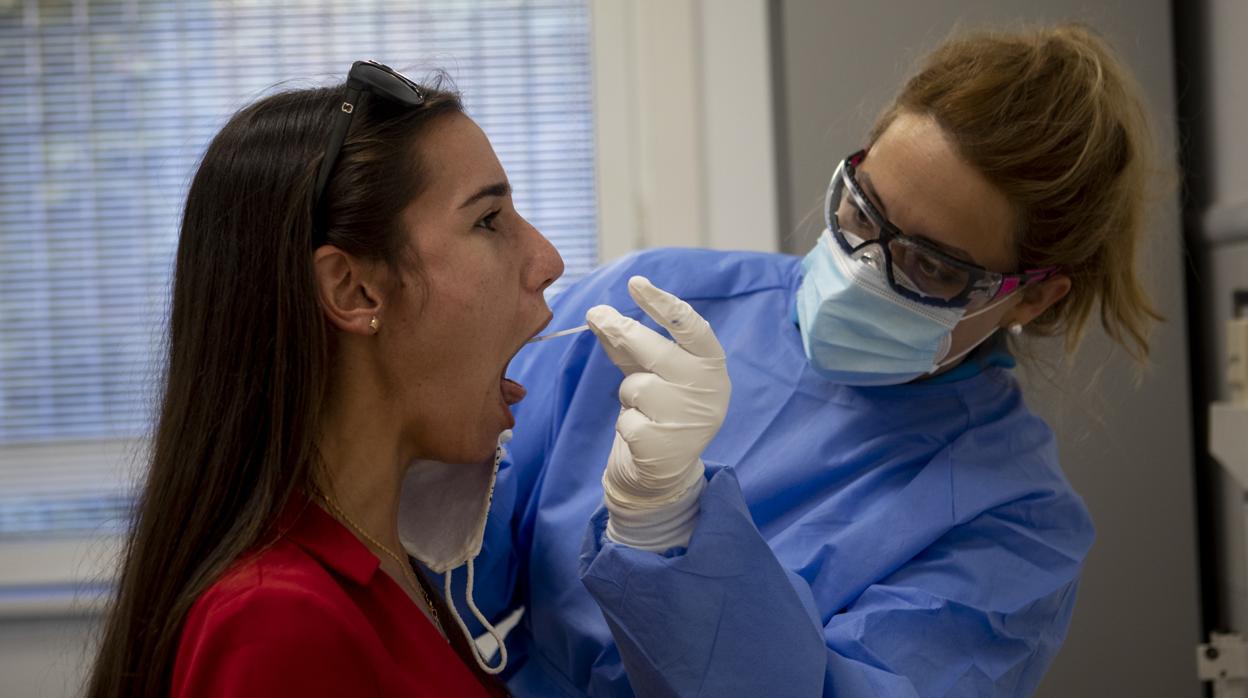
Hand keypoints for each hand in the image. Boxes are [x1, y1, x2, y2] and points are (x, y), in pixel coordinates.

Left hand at [586, 276, 730, 513]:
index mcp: (711, 364)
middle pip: (654, 350)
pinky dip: (628, 423)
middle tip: (595, 313)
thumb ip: (629, 344)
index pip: (690, 326)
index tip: (636, 283)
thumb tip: (597, 314)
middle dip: (620, 330)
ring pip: (635, 387)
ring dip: (629, 394)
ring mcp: (688, 418)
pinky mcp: (666, 445)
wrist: (667, 467)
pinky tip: (644, 433)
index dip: (663, 304)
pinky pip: (627, 419)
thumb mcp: (653, 371)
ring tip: (644, 409)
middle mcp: (707, 388)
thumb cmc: (662, 406)